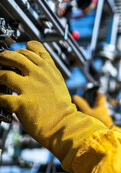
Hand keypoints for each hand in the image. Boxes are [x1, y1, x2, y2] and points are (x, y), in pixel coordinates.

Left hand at [0, 41, 105, 169]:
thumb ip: (47, 70)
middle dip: (4, 57)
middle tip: (0, 60)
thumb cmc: (61, 106)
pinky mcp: (21, 103)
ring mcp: (30, 88)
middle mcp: (39, 75)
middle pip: (16, 57)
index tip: (17, 51)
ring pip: (5, 74)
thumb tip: (35, 63)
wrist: (63, 124)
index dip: (22, 48)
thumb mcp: (58, 82)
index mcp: (49, 68)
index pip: (33, 48)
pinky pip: (1, 97)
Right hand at [73, 91, 113, 127]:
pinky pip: (100, 117)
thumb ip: (81, 104)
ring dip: (95, 110)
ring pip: (100, 111)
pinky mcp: (105, 123)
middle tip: (88, 102)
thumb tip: (75, 96)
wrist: (105, 134)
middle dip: (95, 103)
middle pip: (101, 104)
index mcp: (102, 106)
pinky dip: (96, 117)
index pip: (102, 96)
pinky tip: (90, 120)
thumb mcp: (87, 112)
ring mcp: (106, 117)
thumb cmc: (97, 122)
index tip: (94, 92)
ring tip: (88, 112)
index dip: (98, 93)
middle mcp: (105, 110)